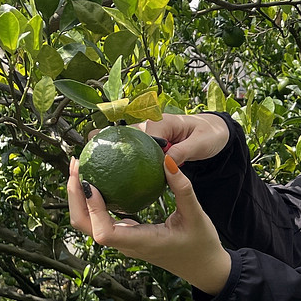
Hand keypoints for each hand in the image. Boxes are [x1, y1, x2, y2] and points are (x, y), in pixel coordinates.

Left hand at [68, 154, 230, 295]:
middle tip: (77, 164)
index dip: (92, 209)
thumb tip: (167, 160)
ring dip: (79, 197)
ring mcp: (123, 240)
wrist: (202, 266)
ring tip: (81, 167)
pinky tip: (100, 178)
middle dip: (75, 196)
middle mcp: (125, 243)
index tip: (91, 183)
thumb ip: (183, 189)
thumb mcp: (197, 215)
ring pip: (88, 223)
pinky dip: (93, 199)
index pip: (104, 232)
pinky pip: (100, 219)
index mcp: (140, 242)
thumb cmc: (201, 244)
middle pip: (84, 226)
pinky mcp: (126, 235)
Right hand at [84, 113, 229, 166]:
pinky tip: (110, 179)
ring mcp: (148, 134)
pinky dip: (120, 160)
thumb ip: (184, 151)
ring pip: (123, 141)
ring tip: (85, 166)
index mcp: (162, 121)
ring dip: (106, 150)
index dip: (122, 144)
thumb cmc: (210, 135)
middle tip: (83, 156)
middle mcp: (151, 125)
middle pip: (122, 133)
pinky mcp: (149, 143)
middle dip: (102, 142)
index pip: (139, 132)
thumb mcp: (202, 143)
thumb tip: (166, 162)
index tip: (106, 156)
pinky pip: (132, 151)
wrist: (216, 132)